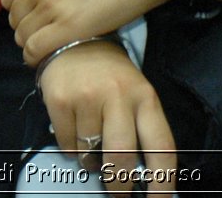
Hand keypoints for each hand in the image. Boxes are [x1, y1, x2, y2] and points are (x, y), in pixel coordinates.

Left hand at [0, 0, 171, 64]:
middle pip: (15, 19)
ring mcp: (52, 8)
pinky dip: (36, 57)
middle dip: (25, 27)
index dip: (19, 9)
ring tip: (47, 45)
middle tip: (43, 31)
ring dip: (31, 43)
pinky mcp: (70, 28)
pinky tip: (47, 58)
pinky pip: (37, 49)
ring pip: (23, 36)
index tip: (32, 16)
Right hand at [39, 41, 176, 195]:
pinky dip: (70, 148)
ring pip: (89, 154)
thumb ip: (142, 128)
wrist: (73, 40)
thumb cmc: (111, 76)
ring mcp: (86, 97)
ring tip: (90, 139)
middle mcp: (118, 96)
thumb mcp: (136, 93)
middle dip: (119, 185)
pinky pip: (67, 145)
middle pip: (121, 157)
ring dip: (90, 160)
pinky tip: (74, 128)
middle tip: (117, 196)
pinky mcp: (59, 100)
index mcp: (145, 97)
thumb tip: (143, 177)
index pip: (161, 146)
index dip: (162, 181)